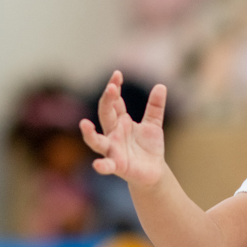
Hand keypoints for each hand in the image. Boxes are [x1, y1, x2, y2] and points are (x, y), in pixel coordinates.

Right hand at [80, 71, 170, 188]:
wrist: (153, 171)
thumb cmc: (149, 147)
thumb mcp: (154, 124)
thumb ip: (155, 107)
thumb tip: (161, 86)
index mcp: (120, 121)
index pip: (114, 102)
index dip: (114, 88)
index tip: (117, 75)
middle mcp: (113, 134)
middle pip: (106, 115)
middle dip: (107, 101)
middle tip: (111, 87)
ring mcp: (112, 150)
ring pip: (97, 141)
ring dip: (89, 134)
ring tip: (84, 124)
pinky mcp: (117, 166)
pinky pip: (107, 166)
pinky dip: (102, 166)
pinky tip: (97, 165)